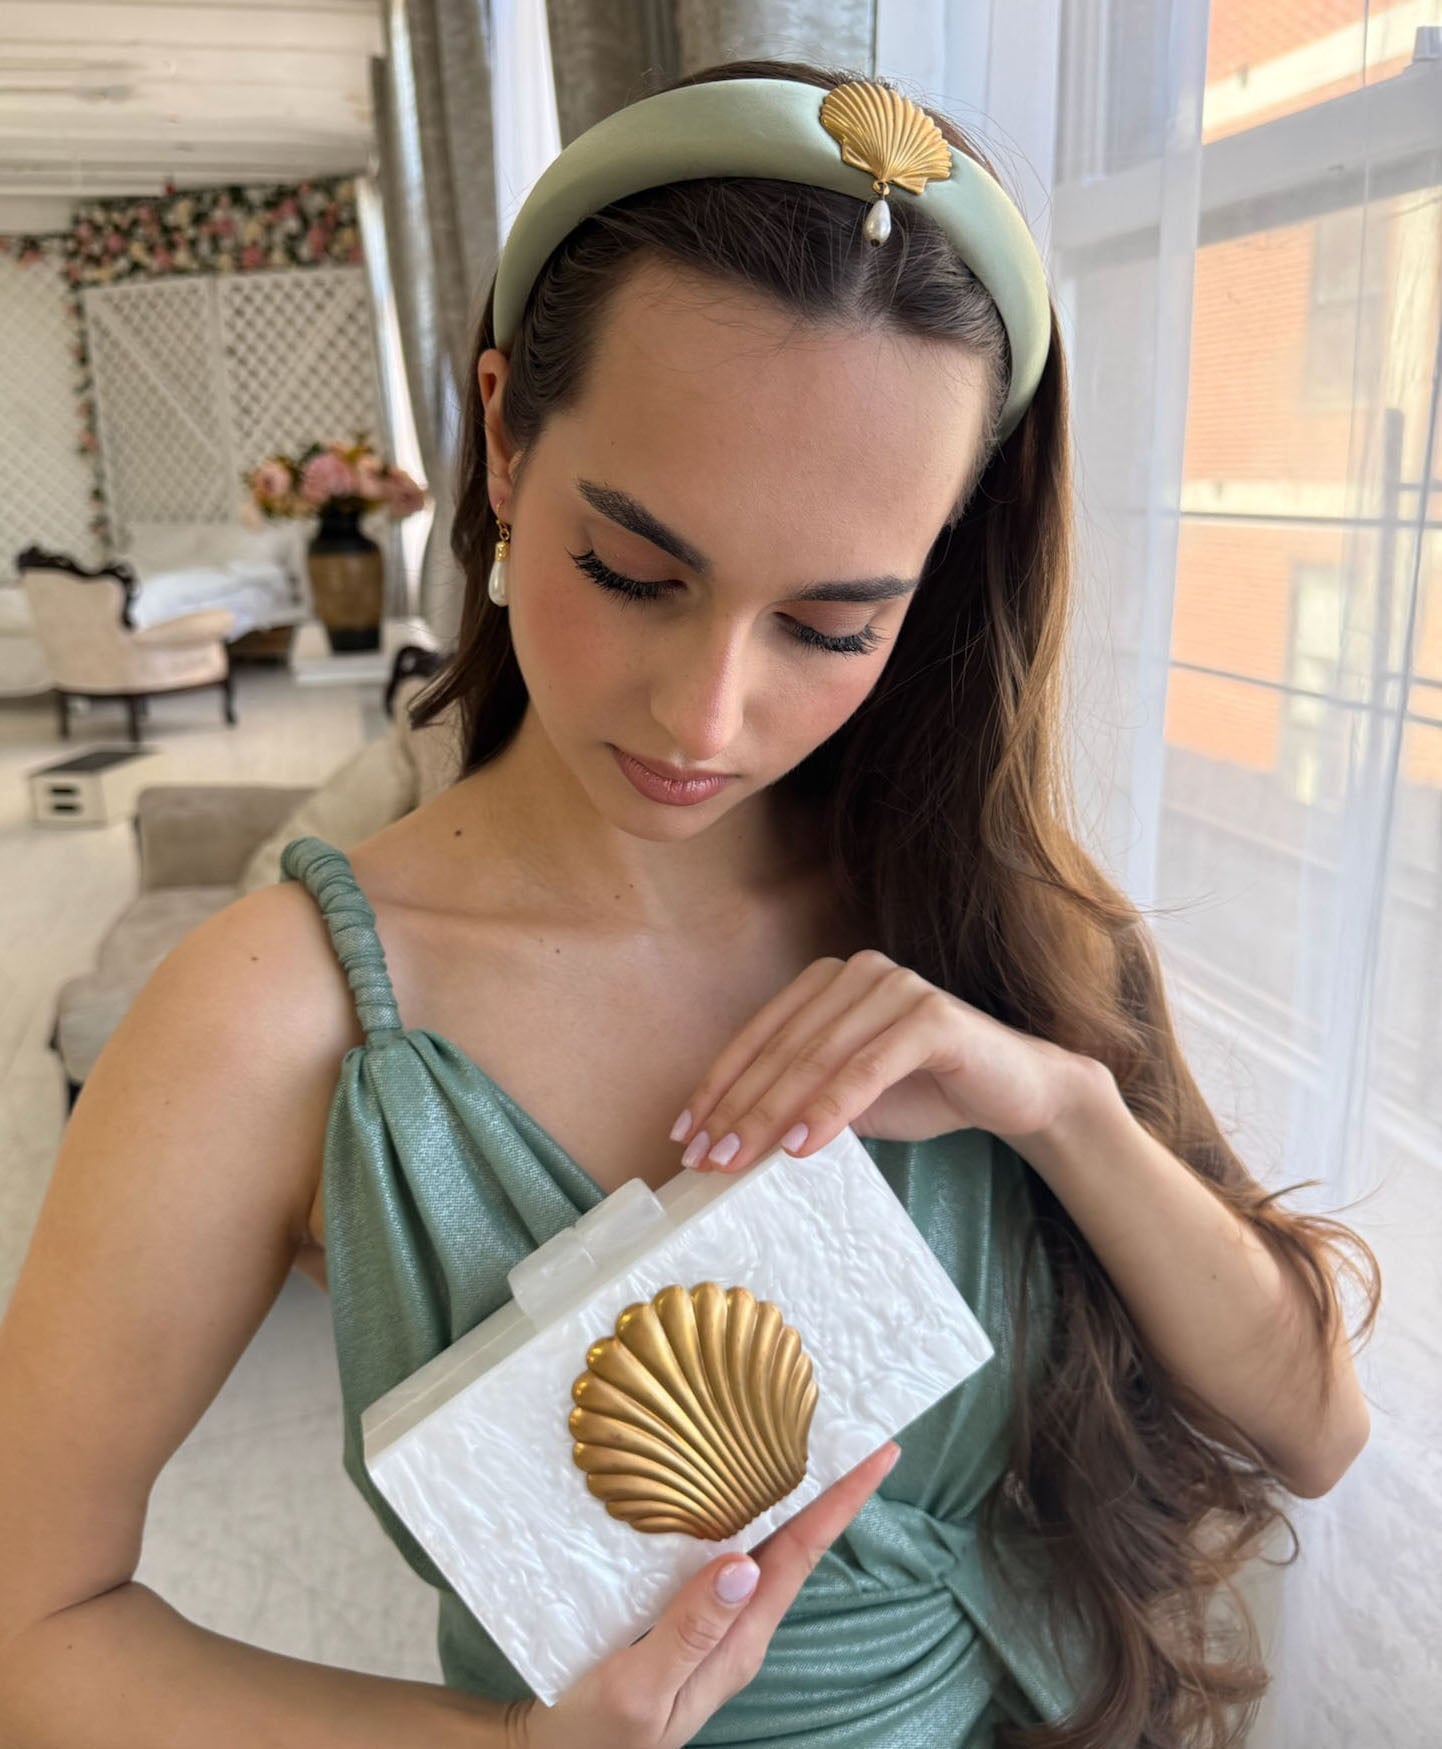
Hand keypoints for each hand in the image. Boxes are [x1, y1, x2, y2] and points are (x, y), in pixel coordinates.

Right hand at [506, 1440, 900, 1748]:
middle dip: (825, 1487)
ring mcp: (711, 1622)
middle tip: (845, 1425)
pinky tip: (720, 1483)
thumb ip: (691, 1630)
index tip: (879, 1453)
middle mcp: (736, 1627)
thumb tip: (742, 1565)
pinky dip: (732, 1509)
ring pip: (758, 1543)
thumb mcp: (641, 1690)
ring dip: (782, 1492)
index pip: (801, 1558)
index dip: (842, 1503)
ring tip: (799, 1438)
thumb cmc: (595, 1734)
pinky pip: (720, 1551)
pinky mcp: (681, 1615)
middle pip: (792, 1544)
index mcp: (739, 1642)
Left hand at [671, 949, 1098, 1173]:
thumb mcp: (848, 1101)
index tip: (684, 1136)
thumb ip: (797, 1102)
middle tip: (704, 1159)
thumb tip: (726, 1143)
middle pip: (782, 1049)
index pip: (759, 1036)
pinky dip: (829, 1109)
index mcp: (828, 981)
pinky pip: (866, 1068)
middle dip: (736, 1109)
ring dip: (771, 1115)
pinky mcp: (931, 1015)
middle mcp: (858, 972)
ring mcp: (895, 987)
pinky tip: (800, 1147)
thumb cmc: (926, 1092)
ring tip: (738, 1161)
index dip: (718, 1087)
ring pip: (816, 1059)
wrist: (1017, 1092)